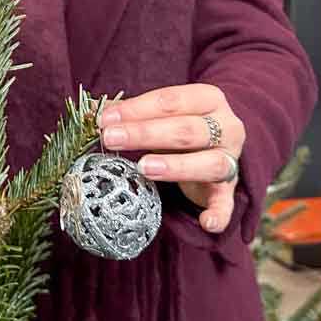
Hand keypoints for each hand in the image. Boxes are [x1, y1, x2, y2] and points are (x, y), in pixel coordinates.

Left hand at [96, 84, 244, 233]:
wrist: (216, 147)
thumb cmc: (179, 126)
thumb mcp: (159, 114)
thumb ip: (129, 112)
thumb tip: (89, 111)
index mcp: (208, 99)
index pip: (171, 100)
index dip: (136, 109)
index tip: (105, 119)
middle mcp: (227, 127)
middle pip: (186, 130)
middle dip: (145, 134)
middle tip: (111, 139)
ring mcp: (231, 159)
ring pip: (209, 163)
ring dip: (176, 167)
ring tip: (144, 168)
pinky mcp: (229, 190)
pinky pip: (226, 203)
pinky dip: (219, 213)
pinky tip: (206, 222)